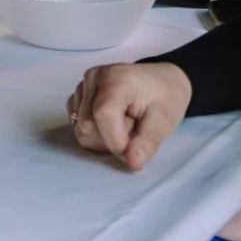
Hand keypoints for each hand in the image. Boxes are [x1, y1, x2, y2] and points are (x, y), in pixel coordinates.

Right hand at [67, 61, 191, 170]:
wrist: (161, 84)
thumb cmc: (164, 98)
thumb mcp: (164, 122)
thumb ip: (147, 143)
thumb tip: (133, 162)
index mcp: (116, 77)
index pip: (103, 113)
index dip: (115, 139)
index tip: (133, 149)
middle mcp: (94, 78)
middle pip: (88, 126)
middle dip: (112, 138)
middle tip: (134, 126)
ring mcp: (82, 87)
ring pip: (81, 131)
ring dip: (103, 137)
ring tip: (124, 123)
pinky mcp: (77, 98)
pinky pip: (77, 128)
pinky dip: (96, 134)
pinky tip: (112, 123)